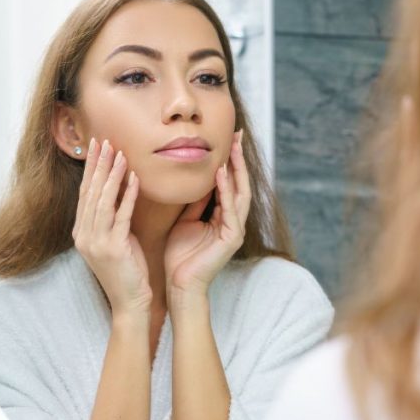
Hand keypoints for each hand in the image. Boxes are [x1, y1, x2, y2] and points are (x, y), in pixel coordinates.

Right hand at [72, 138, 150, 316]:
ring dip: (112, 175)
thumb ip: (112, 217)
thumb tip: (119, 188)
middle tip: (104, 140)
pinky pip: (121, 215)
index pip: (85, 193)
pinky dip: (127, 195)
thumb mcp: (115, 239)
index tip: (97, 146)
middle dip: (98, 165)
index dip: (91, 168)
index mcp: (81, 232)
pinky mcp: (113, 248)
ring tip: (120, 153)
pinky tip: (134, 179)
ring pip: (103, 200)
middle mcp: (84, 235)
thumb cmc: (127, 270)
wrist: (129, 302)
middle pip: (90, 192)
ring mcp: (96, 242)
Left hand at [165, 129, 250, 302]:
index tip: (227, 138)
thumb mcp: (185, 220)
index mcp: (223, 216)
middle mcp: (234, 220)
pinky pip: (230, 209)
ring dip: (237, 169)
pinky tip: (220, 173)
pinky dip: (226, 190)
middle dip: (239, 158)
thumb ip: (194, 202)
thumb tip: (196, 180)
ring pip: (240, 192)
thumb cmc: (179, 256)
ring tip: (233, 148)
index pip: (229, 183)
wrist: (179, 285)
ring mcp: (235, 229)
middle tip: (237, 134)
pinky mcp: (232, 238)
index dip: (229, 161)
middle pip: (240, 182)